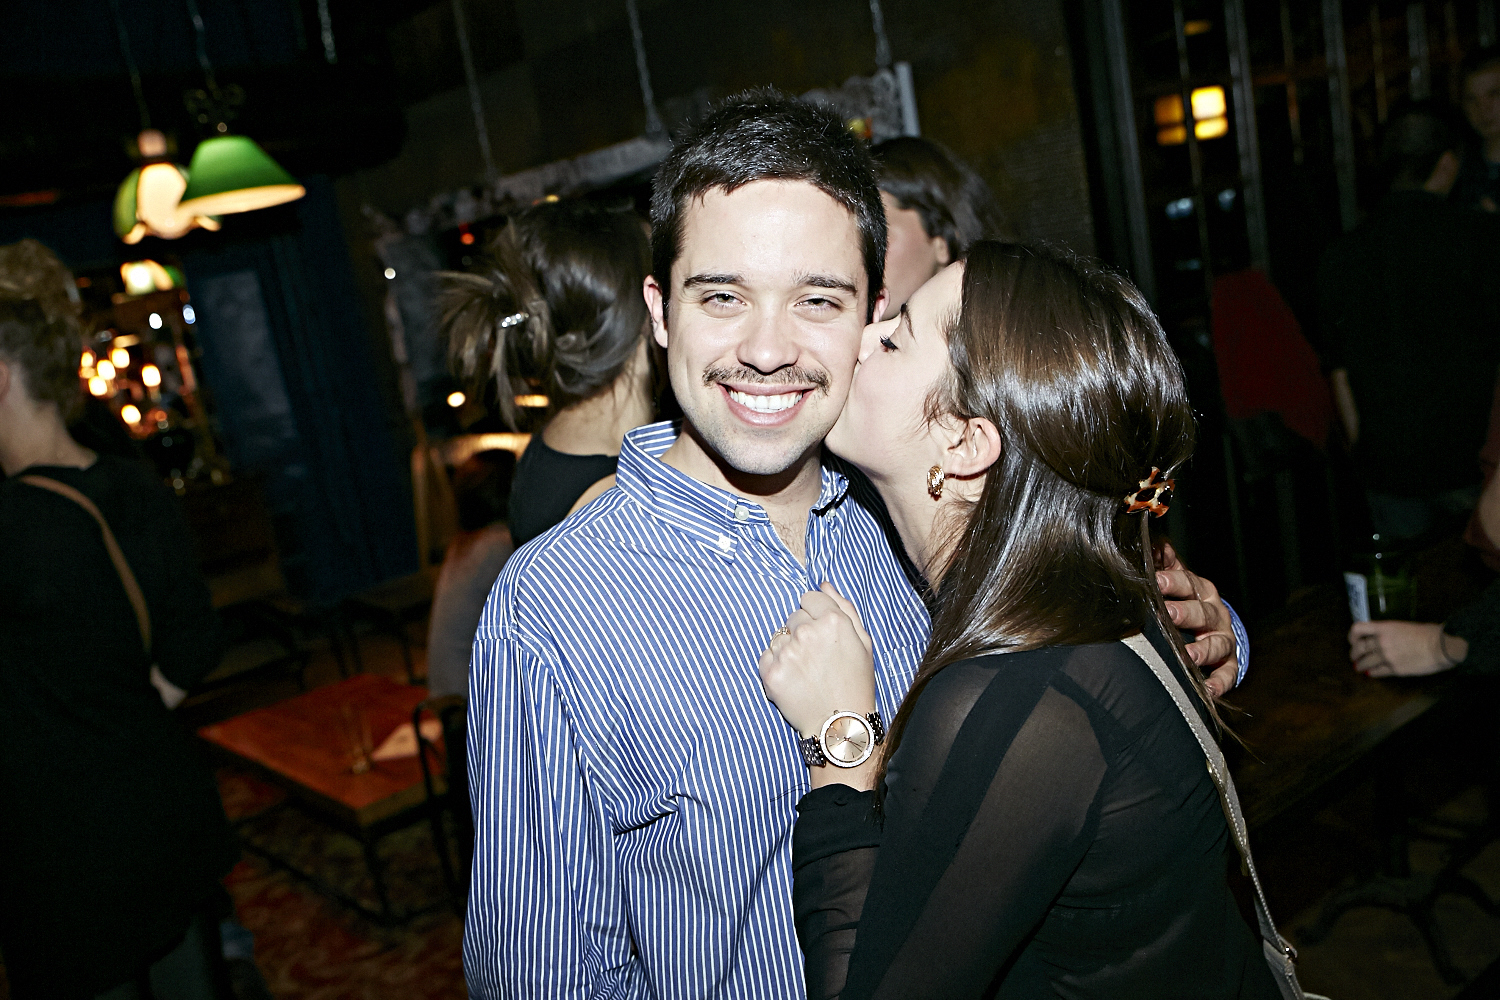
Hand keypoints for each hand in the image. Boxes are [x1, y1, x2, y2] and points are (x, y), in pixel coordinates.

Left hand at [758, 583, 874, 739]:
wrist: (840, 724)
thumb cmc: (855, 682)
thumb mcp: (863, 642)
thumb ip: (844, 607)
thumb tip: (823, 583)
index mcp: (833, 621)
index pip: (809, 598)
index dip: (816, 615)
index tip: (822, 633)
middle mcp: (807, 633)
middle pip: (793, 617)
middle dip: (802, 631)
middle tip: (817, 657)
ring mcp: (787, 653)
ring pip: (778, 636)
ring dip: (788, 649)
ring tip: (806, 670)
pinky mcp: (771, 673)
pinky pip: (766, 656)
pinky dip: (776, 665)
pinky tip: (794, 678)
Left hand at [1155, 542, 1237, 698]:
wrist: (1210, 625)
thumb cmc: (1183, 598)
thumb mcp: (1173, 577)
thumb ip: (1160, 559)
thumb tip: (1148, 540)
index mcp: (1199, 590)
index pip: (1188, 583)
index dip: (1173, 581)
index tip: (1157, 580)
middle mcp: (1215, 614)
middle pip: (1203, 612)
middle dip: (1186, 612)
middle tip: (1168, 613)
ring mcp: (1223, 639)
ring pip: (1217, 644)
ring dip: (1203, 650)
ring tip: (1188, 655)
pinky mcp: (1228, 663)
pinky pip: (1228, 674)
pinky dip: (1220, 683)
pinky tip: (1208, 690)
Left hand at [1349, 620, 1466, 676]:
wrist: (1441, 646)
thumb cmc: (1429, 634)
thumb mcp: (1405, 626)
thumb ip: (1390, 633)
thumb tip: (1382, 638)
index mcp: (1384, 628)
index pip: (1358, 629)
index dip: (1352, 635)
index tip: (1352, 640)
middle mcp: (1382, 641)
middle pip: (1359, 647)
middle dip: (1354, 653)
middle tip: (1354, 656)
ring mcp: (1387, 656)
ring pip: (1365, 662)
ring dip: (1360, 665)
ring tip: (1358, 667)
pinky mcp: (1394, 669)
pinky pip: (1377, 672)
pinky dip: (1372, 673)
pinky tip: (1371, 673)